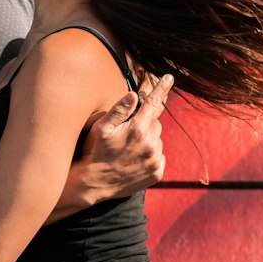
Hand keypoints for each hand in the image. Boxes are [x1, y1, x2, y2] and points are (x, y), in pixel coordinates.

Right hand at [78, 72, 171, 200]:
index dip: (161, 88)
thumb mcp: (101, 128)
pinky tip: (135, 159)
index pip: (153, 103)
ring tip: (128, 149)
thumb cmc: (94, 152)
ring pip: (158, 140)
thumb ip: (118, 110)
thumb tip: (133, 94)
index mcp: (137, 130)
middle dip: (145, 123)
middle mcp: (150, 144)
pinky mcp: (157, 173)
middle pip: (156, 123)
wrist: (93, 184)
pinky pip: (159, 156)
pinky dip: (151, 155)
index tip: (169, 77)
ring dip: (148, 140)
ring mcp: (155, 160)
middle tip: (128, 133)